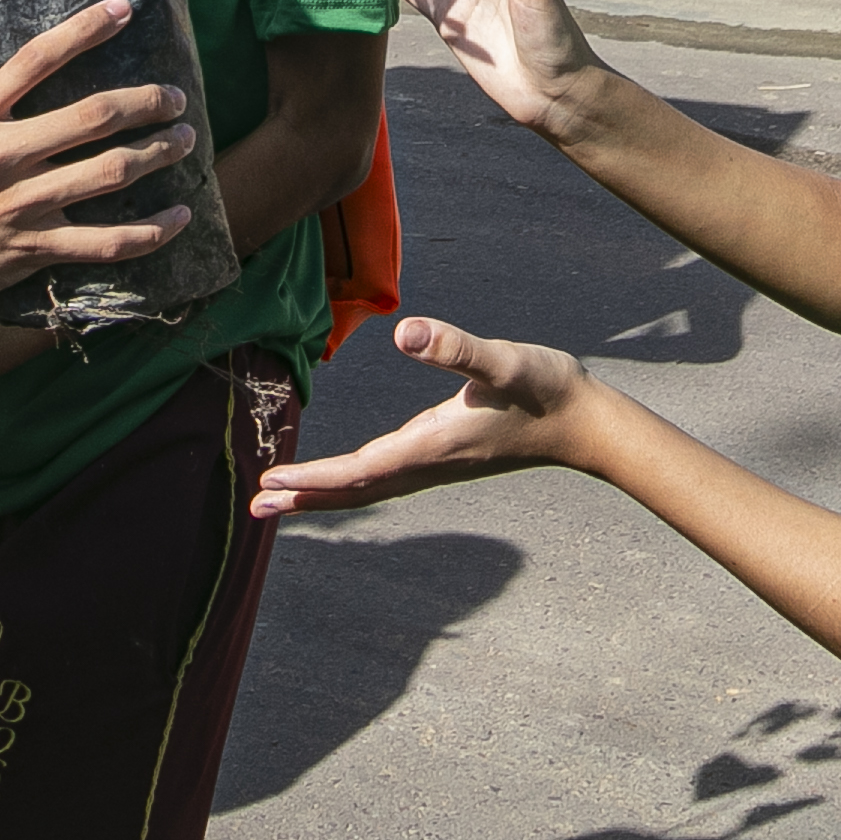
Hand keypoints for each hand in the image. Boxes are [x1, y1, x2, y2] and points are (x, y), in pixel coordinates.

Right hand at [0, 0, 195, 340]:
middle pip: (93, 114)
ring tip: (184, 142)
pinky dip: (151, 230)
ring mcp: (17, 205)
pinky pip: (106, 241)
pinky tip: (178, 219)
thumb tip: (5, 98)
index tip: (124, 10)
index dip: (85, 29)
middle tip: (176, 98)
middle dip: (146, 102)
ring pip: (110, 171)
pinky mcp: (27, 251)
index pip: (37, 58)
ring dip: (158, 154)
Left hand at [251, 317, 603, 516]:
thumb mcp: (502, 361)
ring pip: (368, 487)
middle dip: (305, 498)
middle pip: (355, 490)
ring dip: (323, 494)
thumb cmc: (545, 389)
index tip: (272, 481)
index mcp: (431, 446)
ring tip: (282, 499)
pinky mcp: (445, 453)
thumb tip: (406, 333)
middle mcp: (428, 463)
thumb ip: (456, 347)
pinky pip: (385, 477)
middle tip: (255, 507)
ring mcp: (436, 462)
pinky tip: (343, 476)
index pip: (359, 471)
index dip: (314, 479)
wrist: (585, 423)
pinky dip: (352, 481)